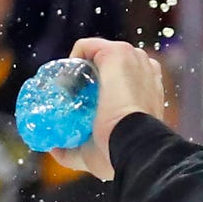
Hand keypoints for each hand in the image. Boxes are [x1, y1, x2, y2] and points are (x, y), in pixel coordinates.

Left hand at [56, 36, 169, 180]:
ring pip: (97, 55)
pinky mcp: (117, 53)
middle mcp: (143, 70)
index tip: (80, 105)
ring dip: (77, 68)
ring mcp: (132, 59)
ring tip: (64, 89)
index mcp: (147, 90)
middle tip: (69, 99)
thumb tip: (54, 149)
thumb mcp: (96, 155)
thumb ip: (74, 151)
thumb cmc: (121, 151)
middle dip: (86, 78)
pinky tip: (65, 78)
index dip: (98, 89)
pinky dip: (72, 58)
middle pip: (108, 66)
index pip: (123, 80)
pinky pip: (87, 47)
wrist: (131, 142)